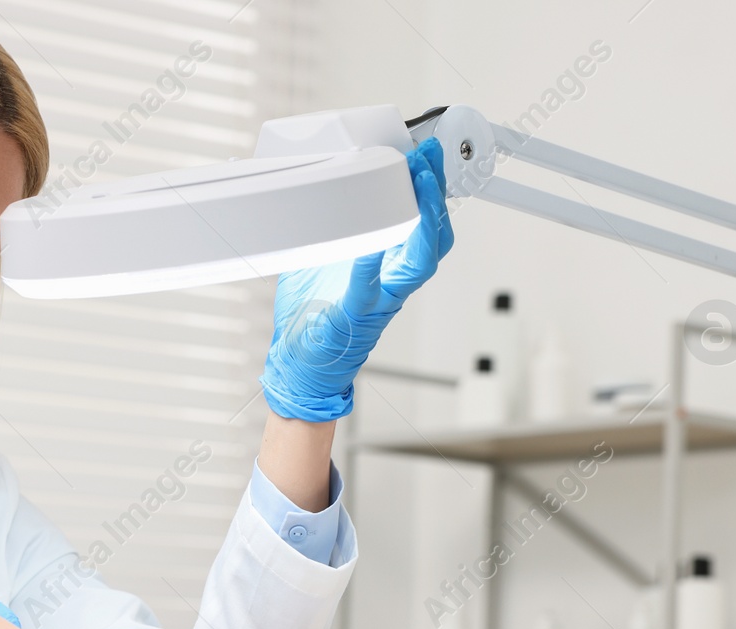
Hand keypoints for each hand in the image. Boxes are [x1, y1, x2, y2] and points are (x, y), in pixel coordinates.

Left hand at [258, 136, 454, 421]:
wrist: (300, 366)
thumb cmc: (312, 317)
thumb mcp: (320, 257)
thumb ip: (326, 226)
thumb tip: (314, 187)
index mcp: (388, 268)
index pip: (424, 225)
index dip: (430, 190)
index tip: (425, 155)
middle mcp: (392, 283)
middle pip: (433, 237)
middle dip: (435, 195)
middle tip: (427, 159)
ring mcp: (378, 301)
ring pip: (418, 262)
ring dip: (423, 222)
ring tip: (417, 185)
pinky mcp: (353, 317)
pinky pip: (369, 288)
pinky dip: (371, 263)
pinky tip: (374, 241)